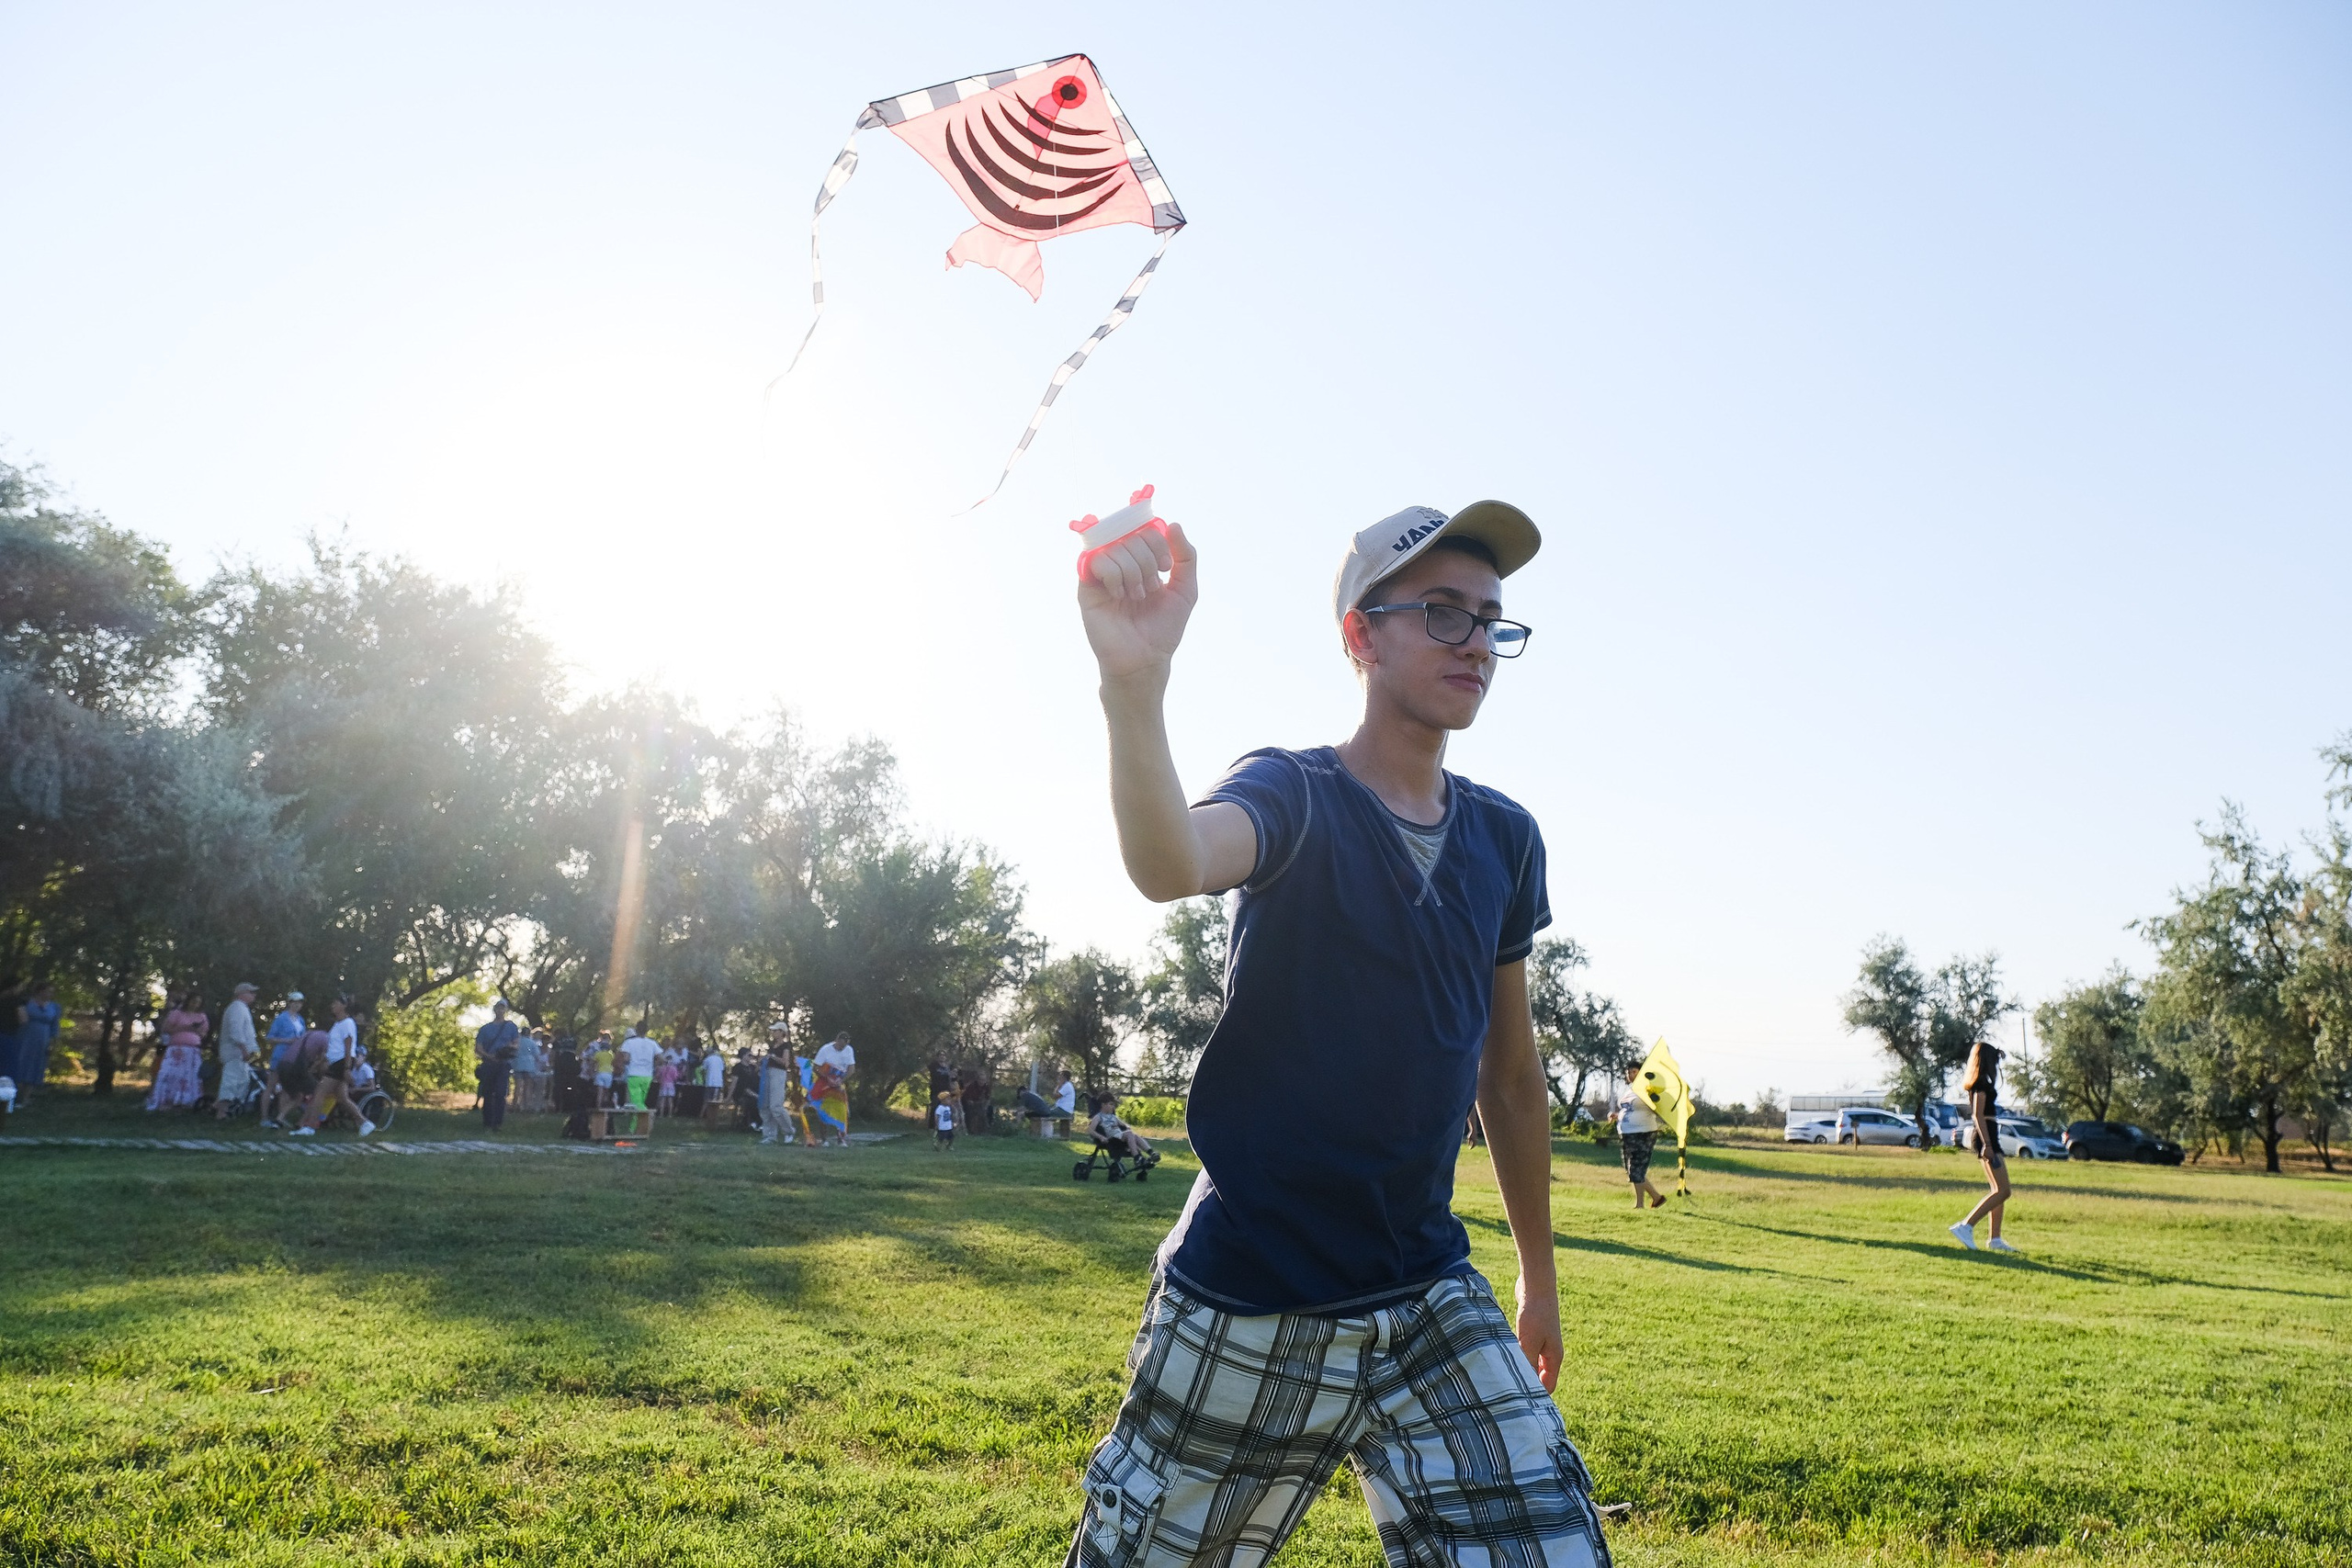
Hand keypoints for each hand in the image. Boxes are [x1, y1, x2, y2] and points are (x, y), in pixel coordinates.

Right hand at [1078, 522, 1196, 682]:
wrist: (1144, 659)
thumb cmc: (1163, 628)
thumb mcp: (1185, 590)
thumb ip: (1185, 557)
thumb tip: (1174, 525)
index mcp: (1142, 561)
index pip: (1145, 530)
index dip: (1157, 542)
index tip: (1165, 566)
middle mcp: (1121, 563)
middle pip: (1131, 535)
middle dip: (1147, 561)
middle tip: (1150, 588)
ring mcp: (1103, 573)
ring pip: (1115, 546)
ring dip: (1133, 571)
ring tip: (1136, 596)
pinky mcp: (1087, 586)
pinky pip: (1097, 560)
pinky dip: (1115, 575)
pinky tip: (1119, 595)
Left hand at [1514, 1272, 1563, 1392]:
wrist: (1536, 1285)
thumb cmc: (1535, 1314)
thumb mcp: (1529, 1342)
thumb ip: (1527, 1363)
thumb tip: (1522, 1386)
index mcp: (1554, 1357)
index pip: (1548, 1385)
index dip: (1538, 1396)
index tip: (1521, 1403)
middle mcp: (1550, 1351)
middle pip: (1539, 1376)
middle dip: (1527, 1384)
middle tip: (1508, 1393)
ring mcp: (1542, 1340)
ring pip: (1530, 1362)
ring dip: (1519, 1368)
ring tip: (1503, 1377)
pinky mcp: (1531, 1331)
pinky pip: (1524, 1349)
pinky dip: (1516, 1355)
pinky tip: (1502, 1357)